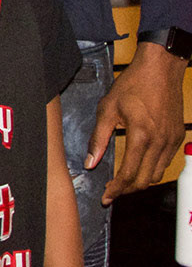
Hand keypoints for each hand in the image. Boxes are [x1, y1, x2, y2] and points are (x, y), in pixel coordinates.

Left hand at [87, 42, 187, 201]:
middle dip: (128, 190)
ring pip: (157, 174)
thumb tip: (90, 162)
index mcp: (141, 136)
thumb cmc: (132, 85)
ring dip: (140, 182)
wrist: (160, 70)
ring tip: (123, 182)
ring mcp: (171, 141)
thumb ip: (98, 138)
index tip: (106, 196)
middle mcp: (160, 143)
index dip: (116, 189)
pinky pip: (165, 162)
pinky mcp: (177, 137)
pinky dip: (152, 170)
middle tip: (112, 192)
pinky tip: (138, 166)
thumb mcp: (107, 109)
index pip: (129, 174)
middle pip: (145, 180)